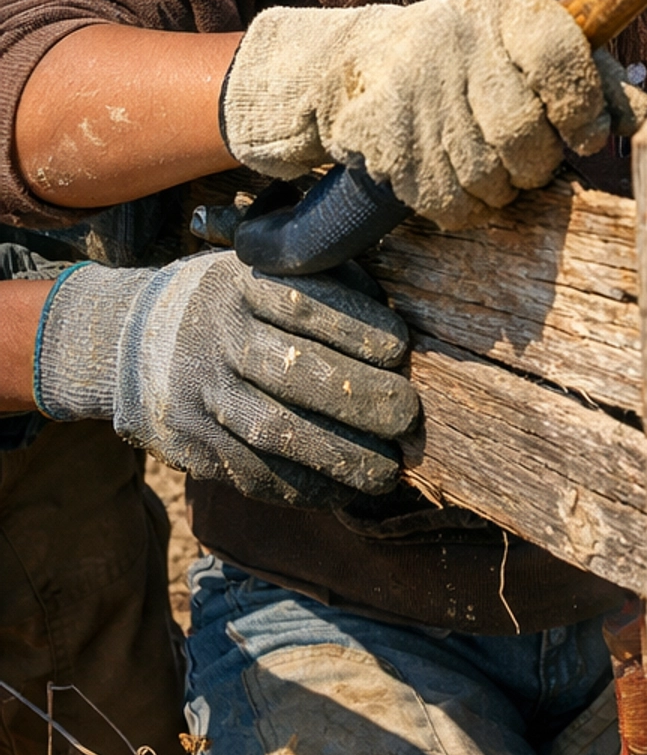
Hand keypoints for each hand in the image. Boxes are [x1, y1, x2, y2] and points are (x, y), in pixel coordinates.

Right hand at [34, 253, 418, 506]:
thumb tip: (398, 335)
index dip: (356, 327)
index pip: (301, 302)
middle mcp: (214, 337)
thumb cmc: (229, 299)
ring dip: (339, 456)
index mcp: (238, 283)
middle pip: (291, 372)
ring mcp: (198, 395)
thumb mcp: (261, 264)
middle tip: (408, 417)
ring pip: (273, 432)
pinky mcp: (190, 445)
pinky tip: (344, 490)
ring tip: (388, 470)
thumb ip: (324, 281)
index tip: (401, 348)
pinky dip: (303, 488)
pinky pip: (252, 474)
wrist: (129, 337)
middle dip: (359, 399)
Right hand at [221, 0, 610, 225]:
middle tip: (535, 156)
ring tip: (497, 164)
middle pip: (523, 130)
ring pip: (489, 174)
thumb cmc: (472, 56)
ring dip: (505, 186)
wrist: (362, 63)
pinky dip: (469, 206)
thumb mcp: (526, 41)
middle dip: (540, 159)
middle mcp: (454, 38)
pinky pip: (451, 201)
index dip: (584, 104)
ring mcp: (414, 88)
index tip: (588, 134)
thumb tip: (643, 115)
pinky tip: (462, 179)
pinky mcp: (385, 138)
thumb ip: (590, 73)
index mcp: (500, 5)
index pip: (559, 54)